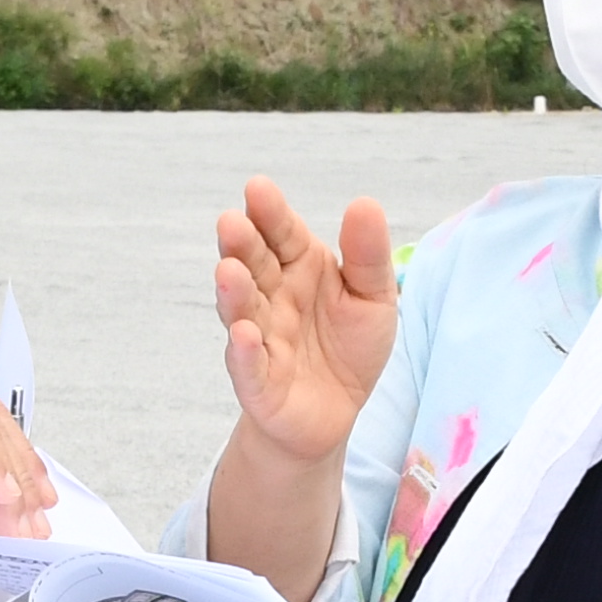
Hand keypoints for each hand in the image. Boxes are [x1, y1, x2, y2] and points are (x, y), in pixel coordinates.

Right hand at [214, 182, 393, 467]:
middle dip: (241, 245)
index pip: (282, 234)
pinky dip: (244, 352)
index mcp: (299, 267)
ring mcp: (260, 338)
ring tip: (229, 271)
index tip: (258, 188)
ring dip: (234, 293)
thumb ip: (368, 256)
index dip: (270, 213)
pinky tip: (244, 336)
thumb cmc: (349, 346)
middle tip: (231, 223)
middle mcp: (272, 297)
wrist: (336, 412)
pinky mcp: (258, 382)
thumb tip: (365, 202)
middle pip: (254, 266)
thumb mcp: (373, 297)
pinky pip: (248, 366)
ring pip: (243, 312)